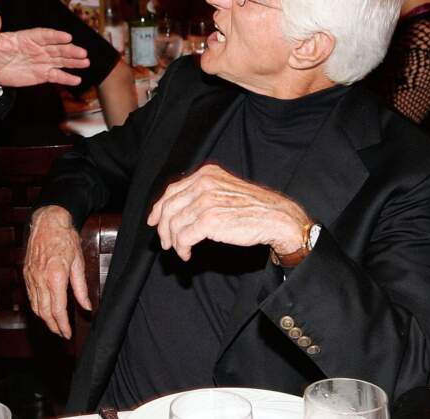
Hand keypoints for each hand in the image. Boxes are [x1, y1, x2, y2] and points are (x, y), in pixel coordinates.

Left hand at [0, 13, 88, 87]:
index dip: (55, 36)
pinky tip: (77, 79)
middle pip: (57, 48)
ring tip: (85, 62)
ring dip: (73, 61)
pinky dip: (66, 77)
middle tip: (82, 52)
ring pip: (60, 61)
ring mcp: (41, 61)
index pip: (44, 35)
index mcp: (28, 37)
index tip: (67, 37)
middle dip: (70, 50)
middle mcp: (38, 48)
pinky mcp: (41, 74)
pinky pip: (56, 75)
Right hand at [24, 205, 91, 338]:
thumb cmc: (65, 239)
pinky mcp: (26, 273)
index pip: (58, 309)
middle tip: (62, 333)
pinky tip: (44, 309)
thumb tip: (86, 307)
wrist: (47, 222)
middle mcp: (40, 279)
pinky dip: (37, 306)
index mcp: (56, 277)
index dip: (63, 325)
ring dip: (44, 318)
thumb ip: (81, 288)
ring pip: (35, 305)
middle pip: (44, 312)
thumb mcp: (78, 263)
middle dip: (53, 326)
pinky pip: (30, 295)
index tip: (68, 333)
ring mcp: (31, 276)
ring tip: (54, 324)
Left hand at [147, 163, 309, 261]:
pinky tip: (187, 254)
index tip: (153, 221)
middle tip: (165, 243)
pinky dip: (182, 248)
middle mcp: (203, 184)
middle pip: (169, 207)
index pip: (172, 190)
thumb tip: (177, 209)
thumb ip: (202, 193)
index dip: (159, 207)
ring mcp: (206, 201)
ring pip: (174, 223)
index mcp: (206, 174)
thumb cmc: (253, 208)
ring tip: (180, 250)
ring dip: (174, 241)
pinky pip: (184, 236)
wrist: (276, 217)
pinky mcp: (210, 220)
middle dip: (163, 228)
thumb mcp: (225, 189)